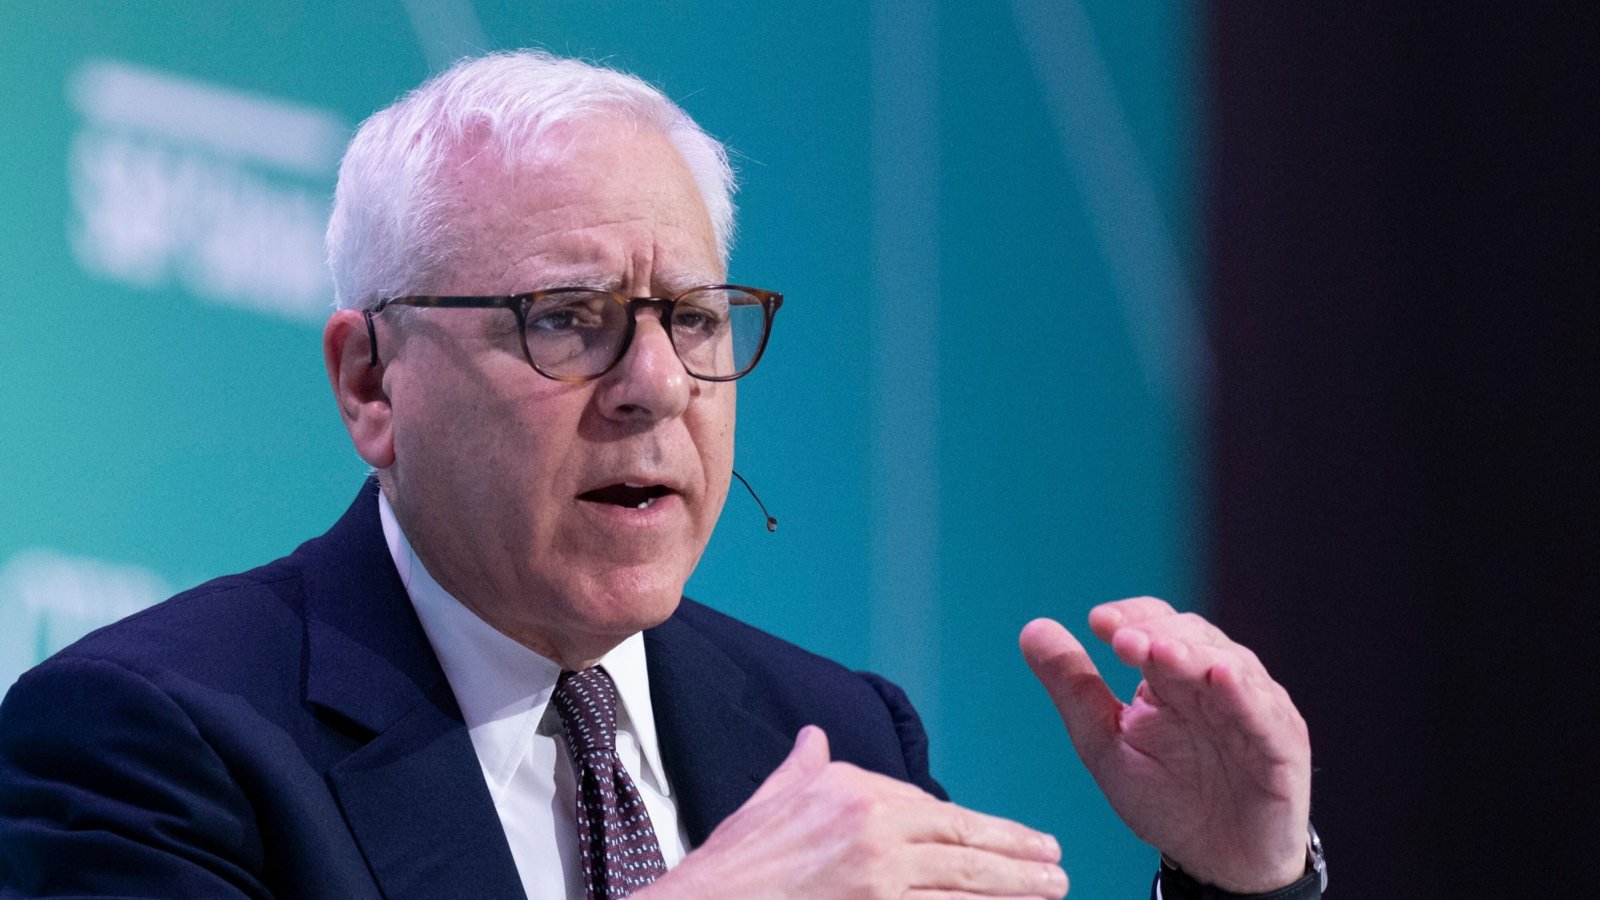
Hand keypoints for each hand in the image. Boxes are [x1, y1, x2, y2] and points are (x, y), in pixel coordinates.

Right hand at [639, 725, 1068, 898]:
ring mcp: (879, 880)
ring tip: (1051, 889)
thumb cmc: (731, 867)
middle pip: (963, 843)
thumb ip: (803, 769)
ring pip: (966, 884)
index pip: (930, 809)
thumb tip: (814, 737)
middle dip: (1017, 852)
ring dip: (1017, 888)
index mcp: (851, 792)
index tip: (1007, 835)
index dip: (977, 827)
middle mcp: (873, 829)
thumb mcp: (767, 802)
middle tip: (1055, 860)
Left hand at [1019, 598, 1310, 893]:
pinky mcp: (1281, 745)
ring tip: (1162, 651)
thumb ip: (1073, 688)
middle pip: (1191, 637)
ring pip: (1230, 665)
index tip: (1096, 623)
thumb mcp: (1104, 743)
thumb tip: (1032, 629)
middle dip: (1156, 634)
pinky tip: (1222, 679)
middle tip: (1123, 640)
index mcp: (1172, 676)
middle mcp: (1215, 682)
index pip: (1155, 625)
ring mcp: (1252, 709)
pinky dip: (1245, 695)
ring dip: (1195, 655)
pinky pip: (1265, 715)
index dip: (1132, 617)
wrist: (1215, 862)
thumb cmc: (1165, 797)